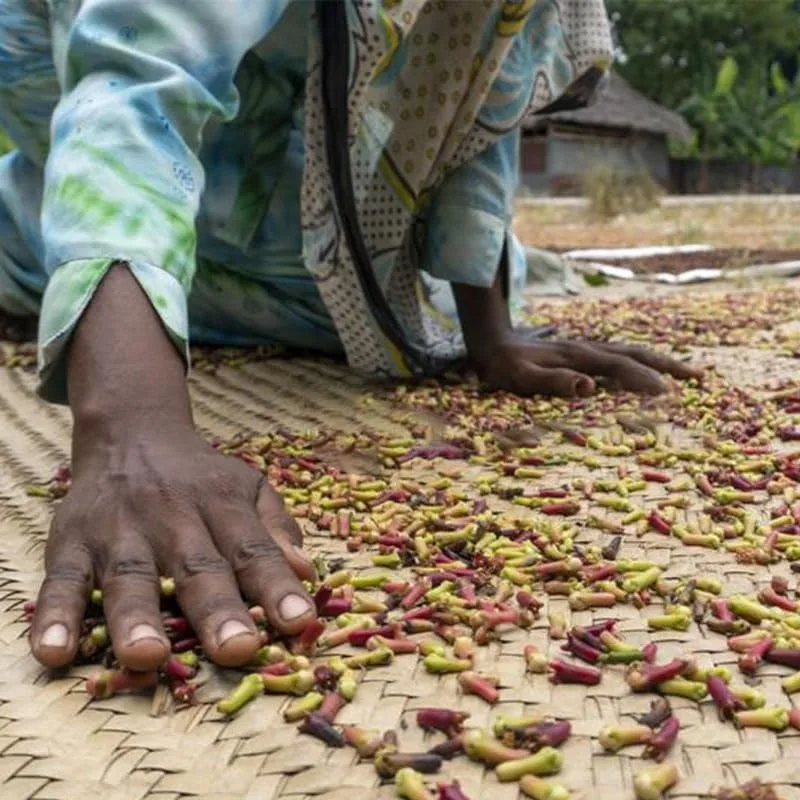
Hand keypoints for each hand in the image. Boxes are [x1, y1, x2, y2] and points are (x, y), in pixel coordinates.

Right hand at [29, 424, 315, 670]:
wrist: (133, 434)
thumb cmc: (201, 478)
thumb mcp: (248, 488)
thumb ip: (276, 528)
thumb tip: (306, 573)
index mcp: (221, 504)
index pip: (253, 549)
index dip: (276, 584)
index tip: (299, 620)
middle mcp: (172, 517)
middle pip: (197, 566)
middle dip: (217, 609)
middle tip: (237, 649)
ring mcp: (119, 531)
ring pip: (130, 575)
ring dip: (138, 617)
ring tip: (148, 656)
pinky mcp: (72, 542)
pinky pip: (61, 581)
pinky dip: (55, 616)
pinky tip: (52, 652)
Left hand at [473, 334, 702, 396]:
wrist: (491, 342)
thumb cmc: (504, 366)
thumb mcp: (522, 377)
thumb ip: (553, 382)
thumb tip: (589, 387)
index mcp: (579, 356)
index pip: (620, 367)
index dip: (644, 379)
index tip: (669, 394)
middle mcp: (588, 349)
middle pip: (635, 354)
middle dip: (667, 365)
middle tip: (699, 378)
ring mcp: (587, 349)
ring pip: (631, 352)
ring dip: (659, 361)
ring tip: (687, 372)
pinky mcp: (583, 353)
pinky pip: (620, 356)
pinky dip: (641, 361)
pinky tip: (648, 370)